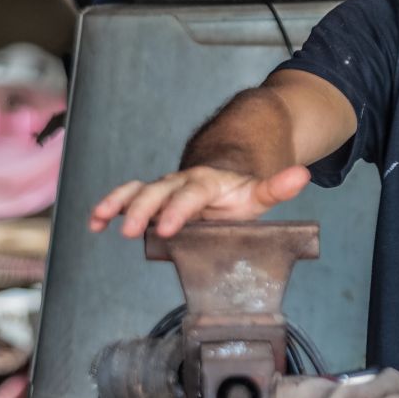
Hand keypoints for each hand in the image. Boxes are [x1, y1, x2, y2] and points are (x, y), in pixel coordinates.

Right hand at [88, 165, 310, 237]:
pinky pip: (128, 197)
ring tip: (100, 219)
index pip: (192, 194)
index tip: (168, 227)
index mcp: (208, 182)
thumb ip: (277, 186)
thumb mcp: (260, 190)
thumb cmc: (240, 189)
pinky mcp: (152, 197)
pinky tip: (95, 222)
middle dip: (144, 209)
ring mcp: (165, 188)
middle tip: (132, 230)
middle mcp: (182, 182)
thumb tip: (303, 175)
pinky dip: (110, 206)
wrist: (225, 168)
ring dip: (120, 203)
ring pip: (139, 190)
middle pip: (160, 191)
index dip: (180, 210)